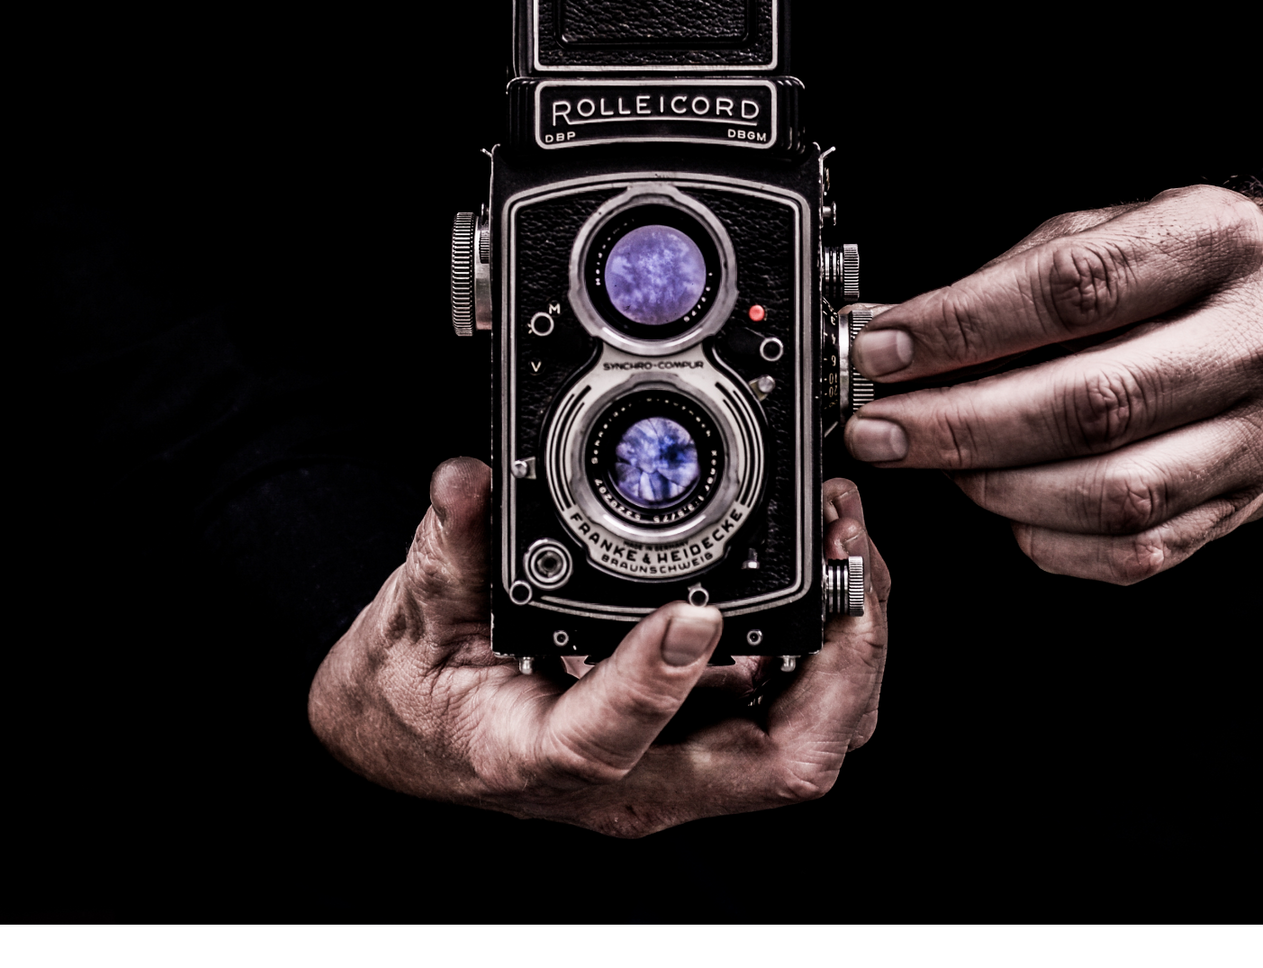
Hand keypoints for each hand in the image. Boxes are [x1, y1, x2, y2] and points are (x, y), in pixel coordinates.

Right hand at [308, 458, 888, 836]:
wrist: (413, 740)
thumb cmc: (415, 697)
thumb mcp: (412, 615)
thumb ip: (446, 548)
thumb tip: (468, 483)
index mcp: (541, 756)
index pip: (611, 742)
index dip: (660, 682)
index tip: (691, 613)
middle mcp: (632, 780)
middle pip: (778, 763)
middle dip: (837, 662)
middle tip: (841, 559)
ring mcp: (679, 764)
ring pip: (808, 739)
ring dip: (850, 650)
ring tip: (848, 548)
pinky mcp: (702, 736)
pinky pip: (795, 707)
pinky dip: (829, 644)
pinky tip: (828, 573)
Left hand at [842, 185, 1262, 582]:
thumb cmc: (1203, 267)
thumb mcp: (1118, 227)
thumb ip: (1010, 278)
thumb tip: (894, 331)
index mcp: (1219, 242)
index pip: (1076, 288)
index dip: (965, 327)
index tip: (883, 348)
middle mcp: (1255, 338)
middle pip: (1093, 404)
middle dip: (961, 426)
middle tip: (881, 428)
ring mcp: (1262, 431)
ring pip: (1115, 492)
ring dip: (998, 487)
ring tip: (935, 464)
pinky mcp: (1249, 501)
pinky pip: (1138, 549)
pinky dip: (1050, 538)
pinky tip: (1005, 504)